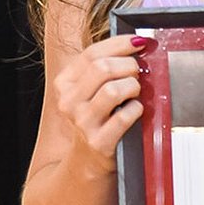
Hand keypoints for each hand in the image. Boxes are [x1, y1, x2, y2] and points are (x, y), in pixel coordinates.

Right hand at [51, 33, 151, 171]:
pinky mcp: (99, 141)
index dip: (120, 44)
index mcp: (64, 84)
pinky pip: (125, 115)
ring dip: (132, 87)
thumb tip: (137, 43)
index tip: (139, 42)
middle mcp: (69, 102)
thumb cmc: (96, 119)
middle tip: (137, 73)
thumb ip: (105, 67)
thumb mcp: (90, 91)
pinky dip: (137, 110)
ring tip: (135, 93)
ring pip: (113, 90)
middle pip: (103, 68)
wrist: (86, 162)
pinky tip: (135, 111)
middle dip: (129, 66)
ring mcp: (82, 123)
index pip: (92, 53)